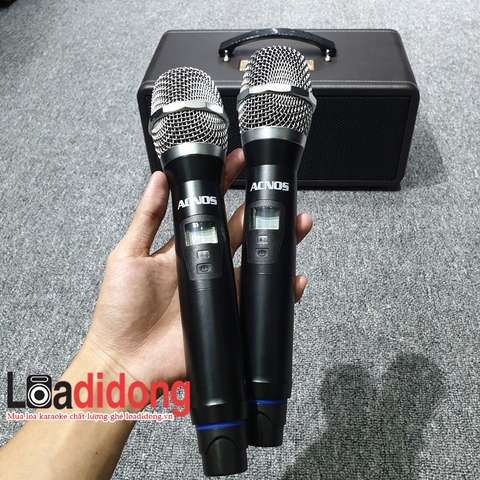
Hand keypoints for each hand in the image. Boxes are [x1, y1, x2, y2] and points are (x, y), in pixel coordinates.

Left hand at [84, 148, 312, 393]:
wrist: (125, 362)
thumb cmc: (119, 310)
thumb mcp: (127, 256)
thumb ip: (146, 218)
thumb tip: (158, 178)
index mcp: (183, 248)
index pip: (209, 208)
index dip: (225, 184)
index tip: (239, 161)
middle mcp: (205, 266)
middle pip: (240, 232)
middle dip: (261, 210)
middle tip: (279, 193)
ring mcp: (221, 291)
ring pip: (256, 262)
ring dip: (278, 243)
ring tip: (297, 224)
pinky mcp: (230, 317)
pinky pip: (261, 303)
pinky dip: (280, 291)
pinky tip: (293, 279)